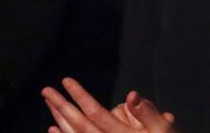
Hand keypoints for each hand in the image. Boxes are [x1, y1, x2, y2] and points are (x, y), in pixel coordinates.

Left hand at [42, 78, 175, 132]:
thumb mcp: (163, 129)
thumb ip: (147, 112)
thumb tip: (131, 95)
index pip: (95, 112)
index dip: (80, 95)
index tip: (67, 81)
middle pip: (78, 123)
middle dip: (61, 105)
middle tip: (46, 90)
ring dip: (59, 118)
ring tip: (48, 102)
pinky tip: (53, 128)